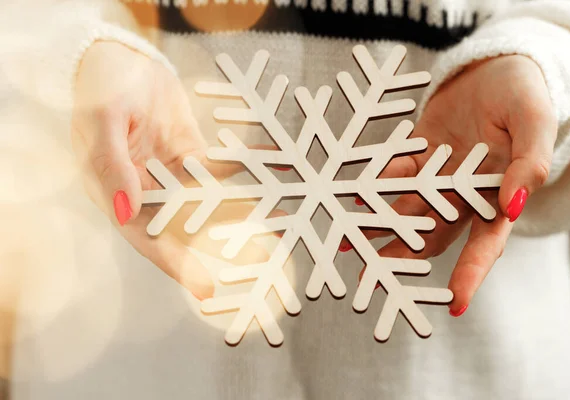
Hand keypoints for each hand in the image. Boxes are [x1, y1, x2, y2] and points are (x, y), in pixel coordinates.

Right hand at [72, 42, 269, 299]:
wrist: (120, 53)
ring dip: (236, 216)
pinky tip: (271, 171)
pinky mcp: (190, 154)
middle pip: (183, 229)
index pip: (147, 238)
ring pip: (206, 204)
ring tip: (273, 227)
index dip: (176, 265)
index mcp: (116, 192)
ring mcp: (170, 174)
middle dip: (216, 249)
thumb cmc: (102, 85)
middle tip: (255, 266)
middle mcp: (145, 190)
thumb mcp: (103, 121)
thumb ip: (112, 165)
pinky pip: (218, 168)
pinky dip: (243, 171)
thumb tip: (125, 211)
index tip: (206, 288)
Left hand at [356, 55, 556, 315]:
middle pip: (432, 236)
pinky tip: (354, 197)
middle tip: (372, 274)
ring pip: (406, 211)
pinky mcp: (418, 156)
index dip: (471, 274)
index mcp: (497, 196)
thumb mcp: (534, 125)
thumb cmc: (524, 95)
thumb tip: (513, 206)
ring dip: (378, 226)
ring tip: (345, 241)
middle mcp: (464, 195)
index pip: (485, 243)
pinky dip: (375, 186)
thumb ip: (528, 164)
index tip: (455, 305)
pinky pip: (394, 175)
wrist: (497, 66)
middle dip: (403, 257)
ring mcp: (437, 177)